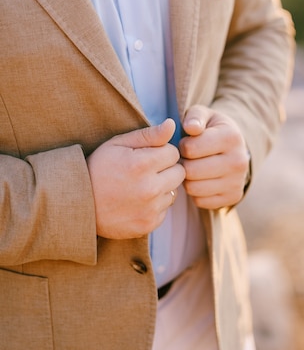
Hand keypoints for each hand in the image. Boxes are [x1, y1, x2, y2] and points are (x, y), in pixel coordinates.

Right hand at [87, 119, 184, 238]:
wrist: (78, 203)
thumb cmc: (98, 168)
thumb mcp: (118, 144)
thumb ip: (149, 134)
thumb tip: (172, 125)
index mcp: (142, 164)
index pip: (173, 152)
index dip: (160, 152)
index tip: (145, 156)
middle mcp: (149, 188)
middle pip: (179, 172)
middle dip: (166, 169)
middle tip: (145, 171)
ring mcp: (149, 209)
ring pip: (174, 191)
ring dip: (162, 187)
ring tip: (139, 186)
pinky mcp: (148, 224)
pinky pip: (165, 210)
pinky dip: (155, 205)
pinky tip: (137, 201)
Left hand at [179, 105, 249, 209]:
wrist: (235, 148)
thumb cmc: (212, 130)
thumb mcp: (204, 115)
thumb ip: (195, 116)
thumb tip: (191, 127)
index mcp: (231, 137)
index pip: (190, 148)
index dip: (182, 146)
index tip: (187, 143)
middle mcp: (238, 161)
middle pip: (191, 170)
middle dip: (184, 163)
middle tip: (188, 158)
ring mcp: (237, 182)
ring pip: (193, 188)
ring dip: (187, 179)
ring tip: (193, 168)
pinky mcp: (233, 198)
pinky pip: (200, 201)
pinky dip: (195, 192)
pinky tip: (201, 180)